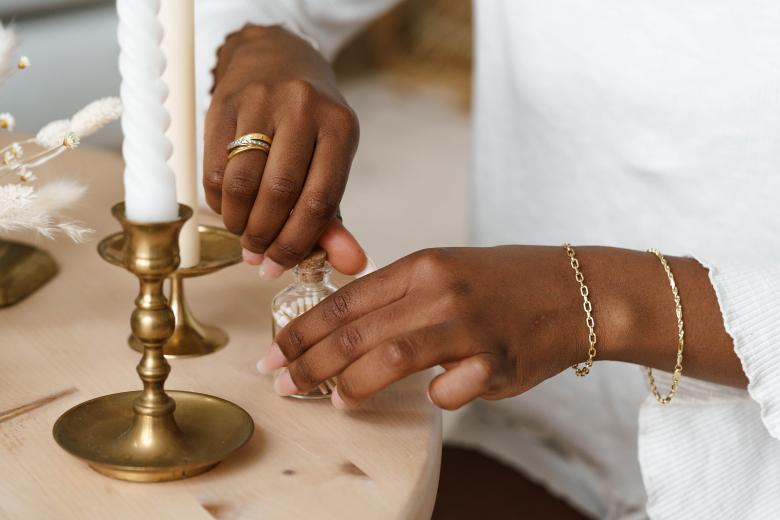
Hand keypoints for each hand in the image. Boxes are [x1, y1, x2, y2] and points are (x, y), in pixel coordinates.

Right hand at [204, 25, 365, 277]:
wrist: (275, 58)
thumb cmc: (309, 124)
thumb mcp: (331, 161)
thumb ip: (335, 217)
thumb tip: (350, 266)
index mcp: (340, 127)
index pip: (320, 199)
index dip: (298, 242)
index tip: (280, 265)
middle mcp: (303, 109)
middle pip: (279, 192)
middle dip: (265, 235)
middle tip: (257, 255)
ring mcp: (261, 102)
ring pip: (242, 182)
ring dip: (239, 222)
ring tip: (243, 234)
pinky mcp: (225, 104)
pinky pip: (214, 168)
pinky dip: (219, 202)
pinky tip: (229, 209)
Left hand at [261, 246, 590, 409]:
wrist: (576, 289)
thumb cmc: (504, 283)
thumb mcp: (446, 270)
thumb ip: (398, 296)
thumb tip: (344, 325)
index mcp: (422, 265)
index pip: (345, 299)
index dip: (303, 329)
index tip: (275, 352)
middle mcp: (440, 290)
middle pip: (356, 331)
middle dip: (310, 361)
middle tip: (283, 383)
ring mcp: (469, 325)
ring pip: (391, 357)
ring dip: (353, 384)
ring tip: (334, 400)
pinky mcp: (498, 359)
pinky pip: (451, 388)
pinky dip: (437, 397)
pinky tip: (436, 396)